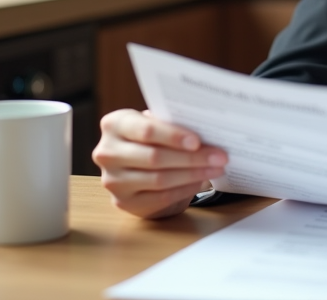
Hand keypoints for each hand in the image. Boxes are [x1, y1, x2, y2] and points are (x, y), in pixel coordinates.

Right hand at [92, 109, 227, 218]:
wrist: (133, 166)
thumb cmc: (149, 138)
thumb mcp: (154, 124)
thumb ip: (170, 123)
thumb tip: (206, 128)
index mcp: (114, 124)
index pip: (146, 130)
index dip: (173, 136)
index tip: (198, 141)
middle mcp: (107, 152)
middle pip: (155, 157)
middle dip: (192, 157)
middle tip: (219, 156)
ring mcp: (113, 180)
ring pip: (159, 179)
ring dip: (193, 174)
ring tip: (216, 168)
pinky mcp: (123, 202)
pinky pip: (160, 197)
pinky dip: (185, 189)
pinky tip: (201, 181)